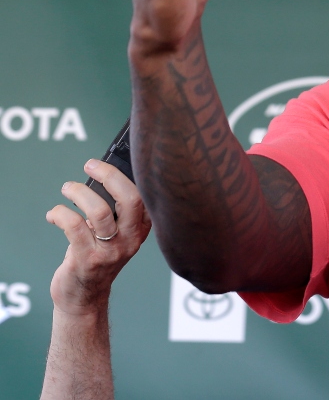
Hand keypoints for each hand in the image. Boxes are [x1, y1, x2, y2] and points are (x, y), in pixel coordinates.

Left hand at [46, 160, 150, 316]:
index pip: (145, 196)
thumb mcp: (114, 233)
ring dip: (79, 193)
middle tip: (90, 165)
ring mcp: (111, 251)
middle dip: (109, 175)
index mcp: (141, 228)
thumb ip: (114, 210)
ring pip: (100, 212)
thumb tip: (100, 177)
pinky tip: (54, 214)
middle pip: (130, 199)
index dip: (128, 174)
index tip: (107, 161)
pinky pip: (74, 227)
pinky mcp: (87, 260)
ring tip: (68, 188)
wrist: (84, 297)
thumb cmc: (97, 257)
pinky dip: (60, 213)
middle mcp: (131, 239)